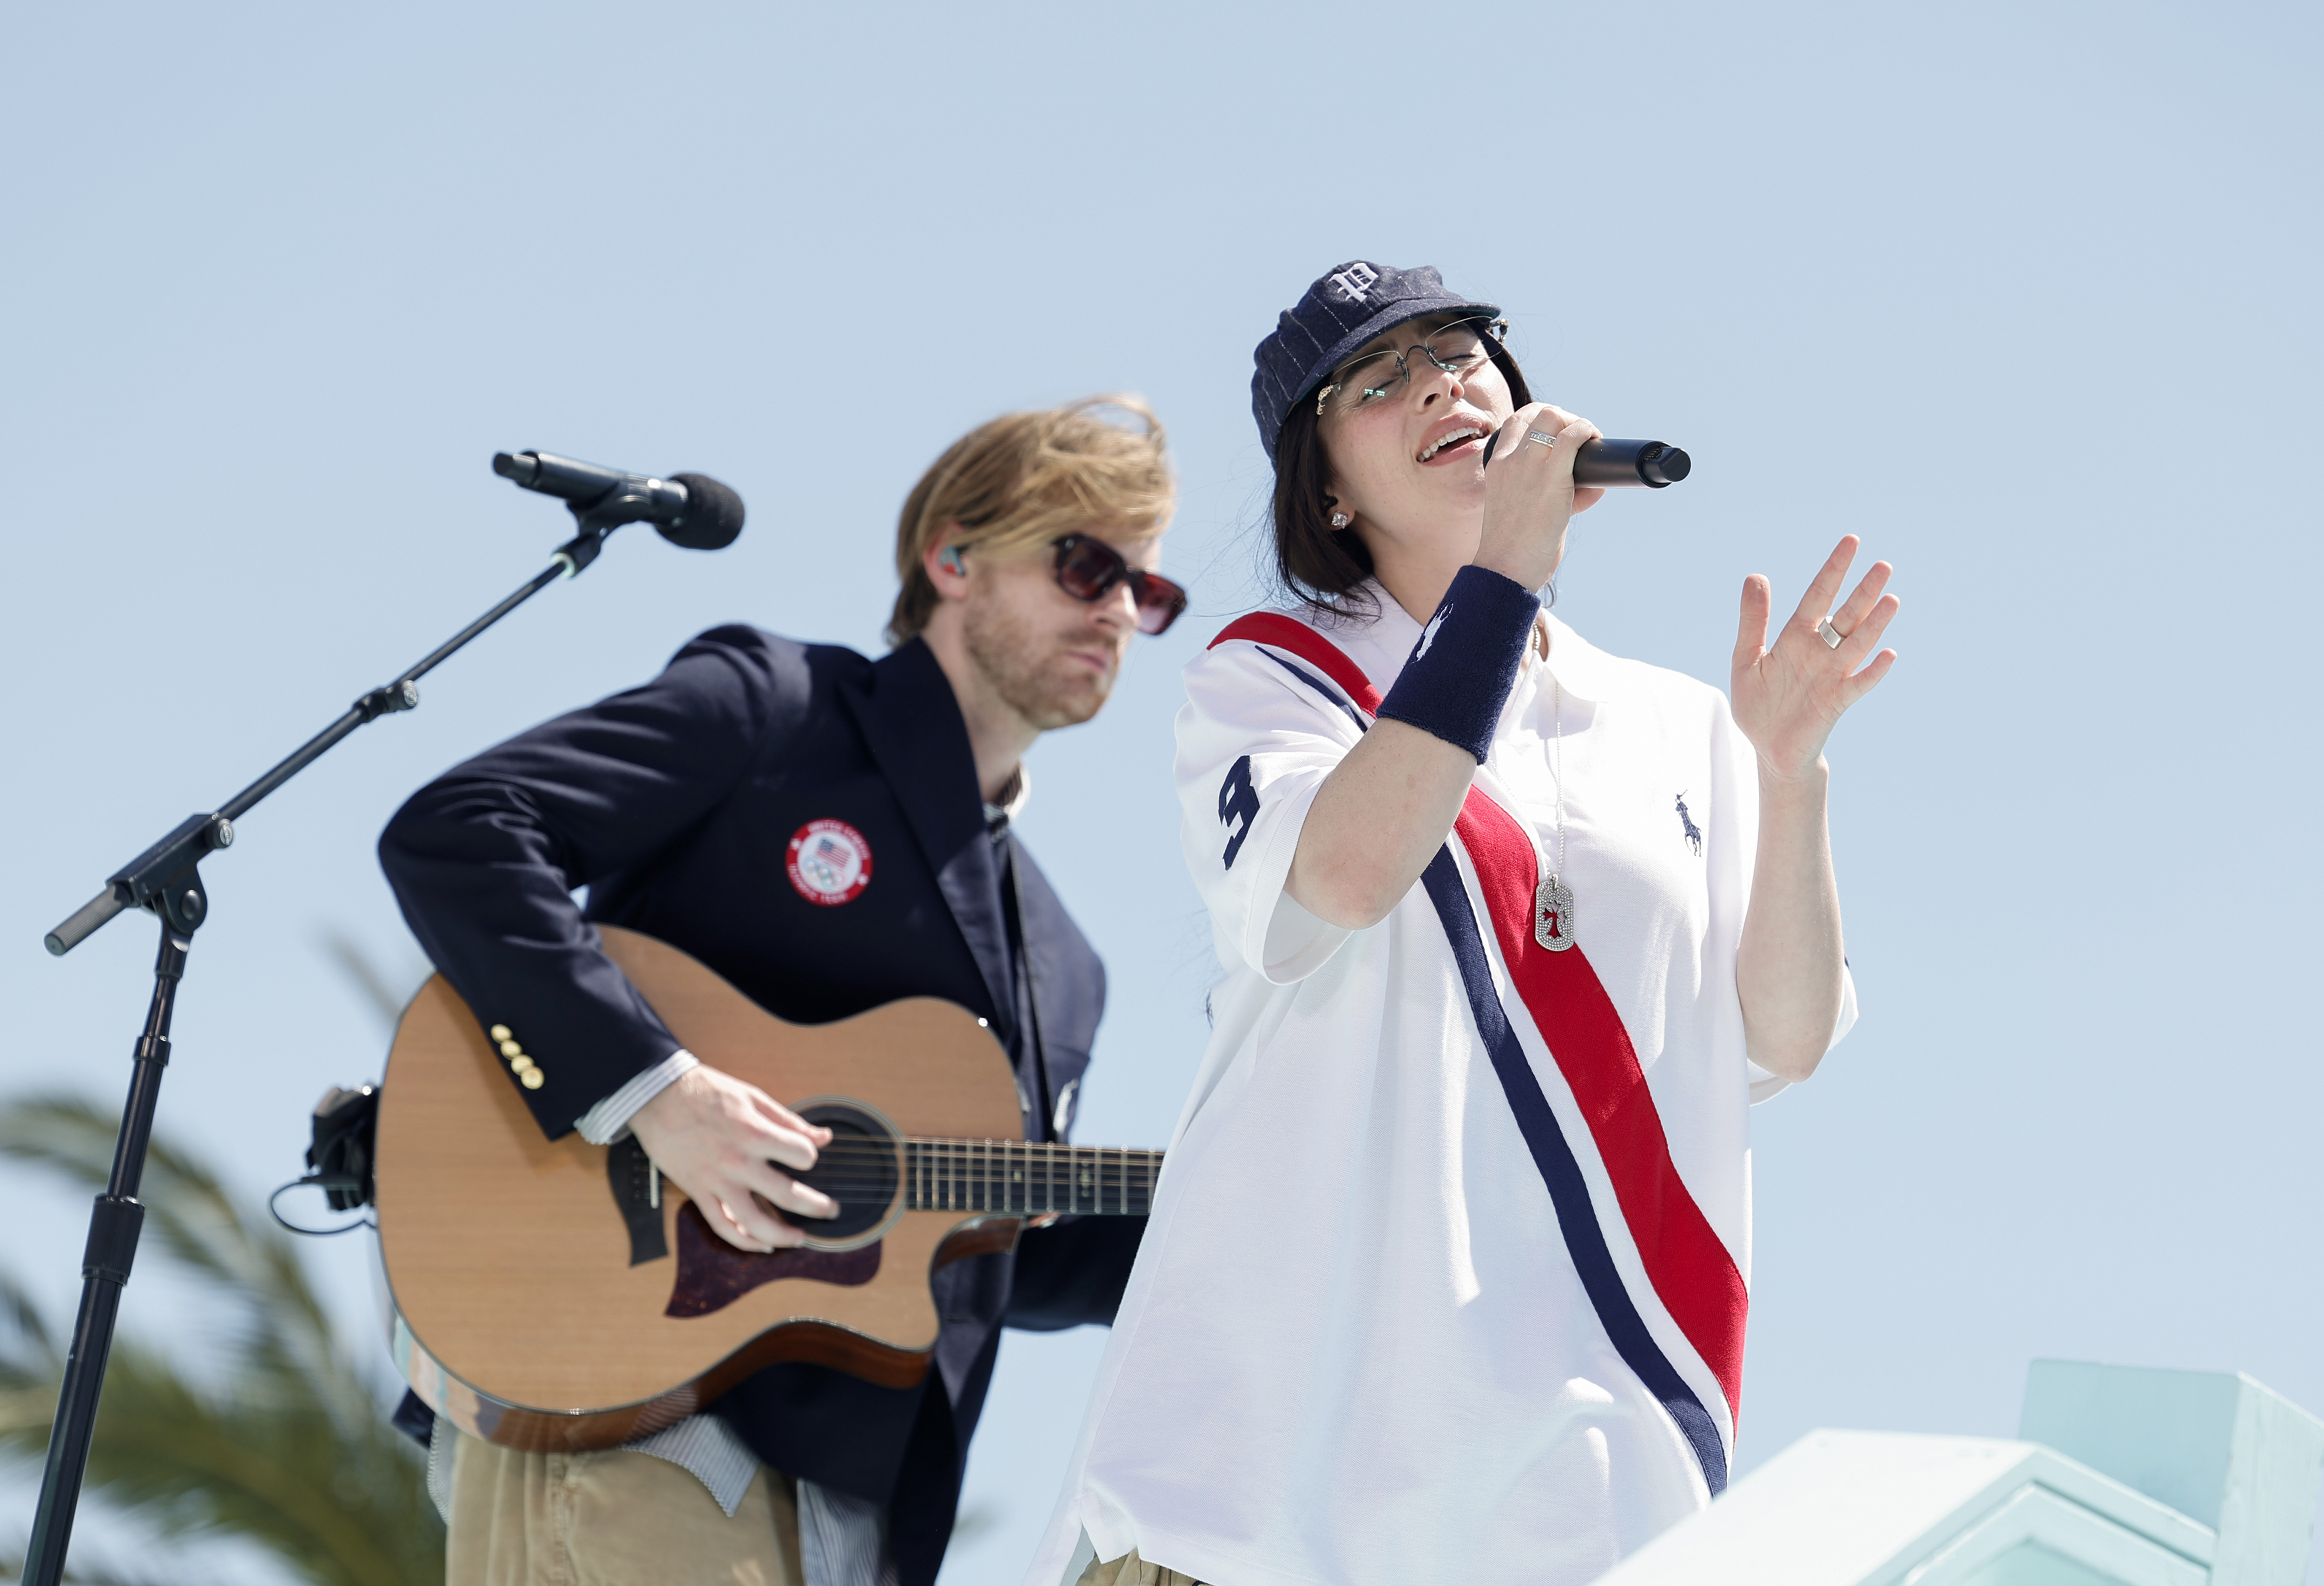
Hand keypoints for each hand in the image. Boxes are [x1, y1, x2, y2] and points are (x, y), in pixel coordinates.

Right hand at [629, 1064, 836, 1251]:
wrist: (657, 1096)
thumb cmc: (707, 1092)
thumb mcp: (753, 1097)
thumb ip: (789, 1121)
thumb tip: (823, 1137)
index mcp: (754, 1133)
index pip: (801, 1155)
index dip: (809, 1156)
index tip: (807, 1157)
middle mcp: (737, 1162)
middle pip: (786, 1195)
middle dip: (816, 1206)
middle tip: (831, 1211)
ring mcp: (715, 1181)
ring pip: (753, 1222)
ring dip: (781, 1236)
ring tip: (799, 1239)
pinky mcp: (696, 1191)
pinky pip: (720, 1225)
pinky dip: (742, 1241)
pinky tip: (761, 1245)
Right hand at [1473, 402, 1606, 590]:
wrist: (1503, 570)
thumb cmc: (1514, 548)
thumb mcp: (1520, 510)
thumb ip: (1550, 492)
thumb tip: (1592, 486)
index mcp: (1497, 465)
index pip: (1517, 421)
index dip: (1542, 419)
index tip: (1559, 435)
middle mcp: (1509, 460)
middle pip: (1539, 413)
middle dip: (1565, 418)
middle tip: (1579, 441)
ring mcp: (1527, 466)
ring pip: (1554, 416)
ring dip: (1577, 424)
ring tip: (1589, 442)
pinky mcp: (1551, 478)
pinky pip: (1572, 437)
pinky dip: (1587, 433)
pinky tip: (1595, 445)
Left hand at [1731, 535, 1899, 782]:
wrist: (1768, 748)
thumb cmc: (1759, 705)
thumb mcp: (1746, 659)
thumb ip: (1752, 621)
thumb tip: (1756, 576)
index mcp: (1795, 638)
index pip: (1818, 596)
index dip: (1834, 570)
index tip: (1852, 541)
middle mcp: (1819, 652)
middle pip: (1846, 616)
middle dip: (1863, 592)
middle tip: (1884, 565)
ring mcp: (1831, 676)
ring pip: (1857, 645)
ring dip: (1875, 624)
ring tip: (1892, 598)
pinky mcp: (1836, 703)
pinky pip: (1858, 685)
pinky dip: (1873, 671)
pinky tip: (1889, 654)